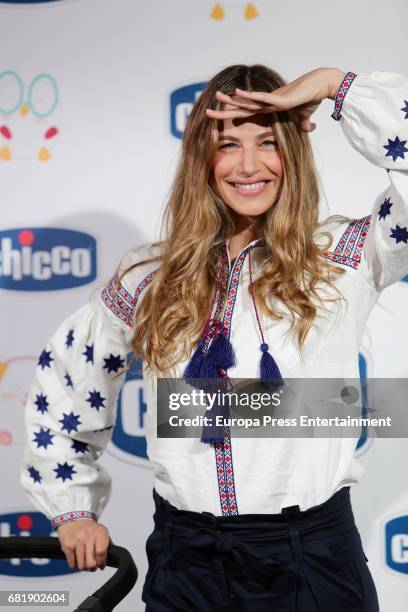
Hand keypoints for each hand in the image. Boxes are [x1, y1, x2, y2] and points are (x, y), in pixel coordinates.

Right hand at [57, 519, 110, 570]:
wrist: (74, 517)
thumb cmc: (89, 527)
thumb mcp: (102, 531)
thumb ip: (107, 543)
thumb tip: (112, 556)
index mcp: (99, 532)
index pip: (101, 553)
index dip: (102, 562)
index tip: (101, 565)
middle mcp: (88, 536)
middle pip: (91, 562)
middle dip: (93, 568)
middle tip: (92, 566)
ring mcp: (77, 541)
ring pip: (81, 565)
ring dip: (84, 567)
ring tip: (85, 562)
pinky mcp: (67, 545)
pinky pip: (72, 564)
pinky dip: (75, 564)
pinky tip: (77, 559)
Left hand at [205, 67, 345, 132]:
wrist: (323, 85)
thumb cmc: (312, 97)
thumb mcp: (304, 117)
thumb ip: (303, 123)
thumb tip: (308, 129)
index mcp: (268, 109)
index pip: (246, 114)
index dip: (232, 116)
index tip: (218, 118)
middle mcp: (266, 104)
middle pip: (241, 109)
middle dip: (224, 111)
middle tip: (207, 112)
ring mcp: (272, 100)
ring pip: (248, 101)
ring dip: (232, 100)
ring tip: (216, 97)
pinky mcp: (280, 99)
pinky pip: (262, 98)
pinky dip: (250, 96)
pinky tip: (238, 93)